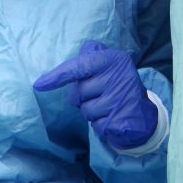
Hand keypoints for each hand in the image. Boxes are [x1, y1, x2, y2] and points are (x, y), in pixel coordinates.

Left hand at [34, 41, 158, 149]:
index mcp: (112, 60)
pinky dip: (100, 124)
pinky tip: (112, 117)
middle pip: (79, 92)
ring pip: (86, 111)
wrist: (143, 113)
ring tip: (107, 107)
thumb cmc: (119, 83)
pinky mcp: (120, 121)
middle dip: (83, 97)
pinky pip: (95, 125)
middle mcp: (117, 77)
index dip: (58, 76)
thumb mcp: (110, 63)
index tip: (39, 84)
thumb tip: (72, 59)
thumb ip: (90, 56)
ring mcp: (119, 100)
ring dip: (91, 112)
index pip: (79, 67)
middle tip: (99, 94)